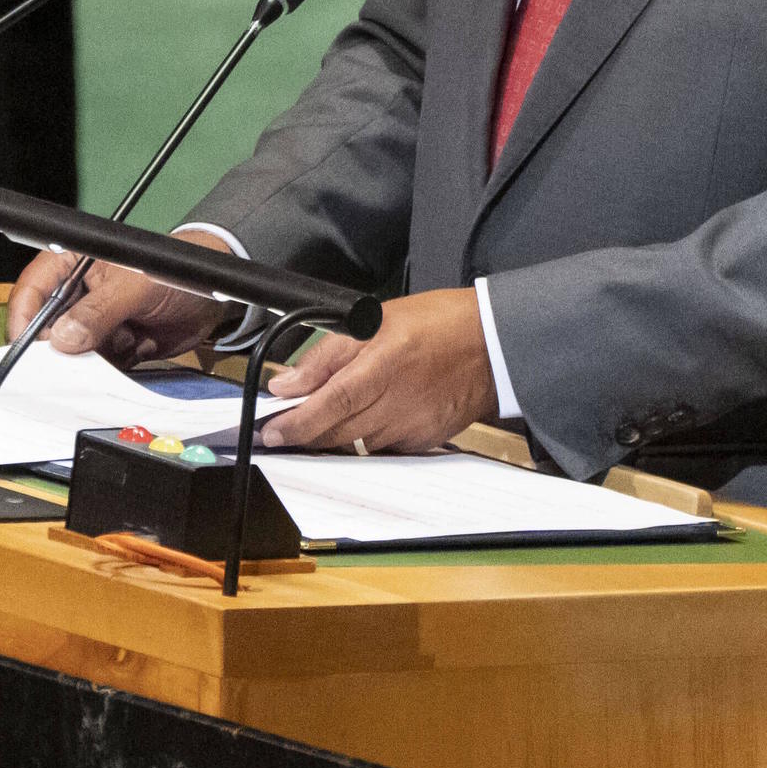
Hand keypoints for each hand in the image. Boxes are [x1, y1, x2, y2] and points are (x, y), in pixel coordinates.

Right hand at [9, 228, 231, 365]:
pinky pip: (96, 366)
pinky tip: (135, 346)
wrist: (215, 297)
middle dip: (59, 347)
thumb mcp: (135, 285)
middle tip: (74, 356)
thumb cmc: (175, 272)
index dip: (25, 318)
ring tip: (124, 339)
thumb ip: (99, 310)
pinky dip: (110, 367)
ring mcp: (94, 323)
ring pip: (72, 352)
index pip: (33, 291)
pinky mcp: (111, 347)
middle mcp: (77, 295)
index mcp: (72, 264)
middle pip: (46, 328)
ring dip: (92, 357)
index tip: (27, 347)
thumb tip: (65, 337)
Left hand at [257, 288, 498, 454]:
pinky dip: (369, 436)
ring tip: (333, 412)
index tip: (271, 432)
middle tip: (286, 426)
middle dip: (308, 433)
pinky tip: (371, 415)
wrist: (494, 343)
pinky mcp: (425, 439)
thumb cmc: (441, 323)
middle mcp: (398, 401)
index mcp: (383, 365)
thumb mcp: (375, 320)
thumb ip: (326, 354)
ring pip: (358, 443)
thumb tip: (288, 382)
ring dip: (337, 434)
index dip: (296, 423)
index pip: (329, 404)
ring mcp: (413, 425)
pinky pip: (384, 447)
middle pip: (338, 432)